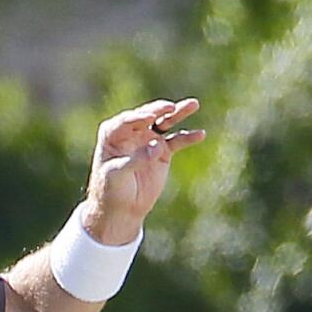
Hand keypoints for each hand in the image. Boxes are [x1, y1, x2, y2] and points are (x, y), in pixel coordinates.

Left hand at [84, 98, 205, 243]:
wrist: (121, 207)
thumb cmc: (111, 189)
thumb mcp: (117, 174)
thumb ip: (136, 159)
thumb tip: (157, 145)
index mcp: (113, 134)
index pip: (126, 121)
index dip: (137, 117)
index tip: (149, 117)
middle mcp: (131, 132)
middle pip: (147, 116)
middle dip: (159, 109)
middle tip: (169, 107)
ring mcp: (148, 140)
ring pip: (165, 122)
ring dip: (178, 113)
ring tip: (193, 104)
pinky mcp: (163, 151)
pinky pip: (177, 140)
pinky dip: (188, 137)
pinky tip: (200, 134)